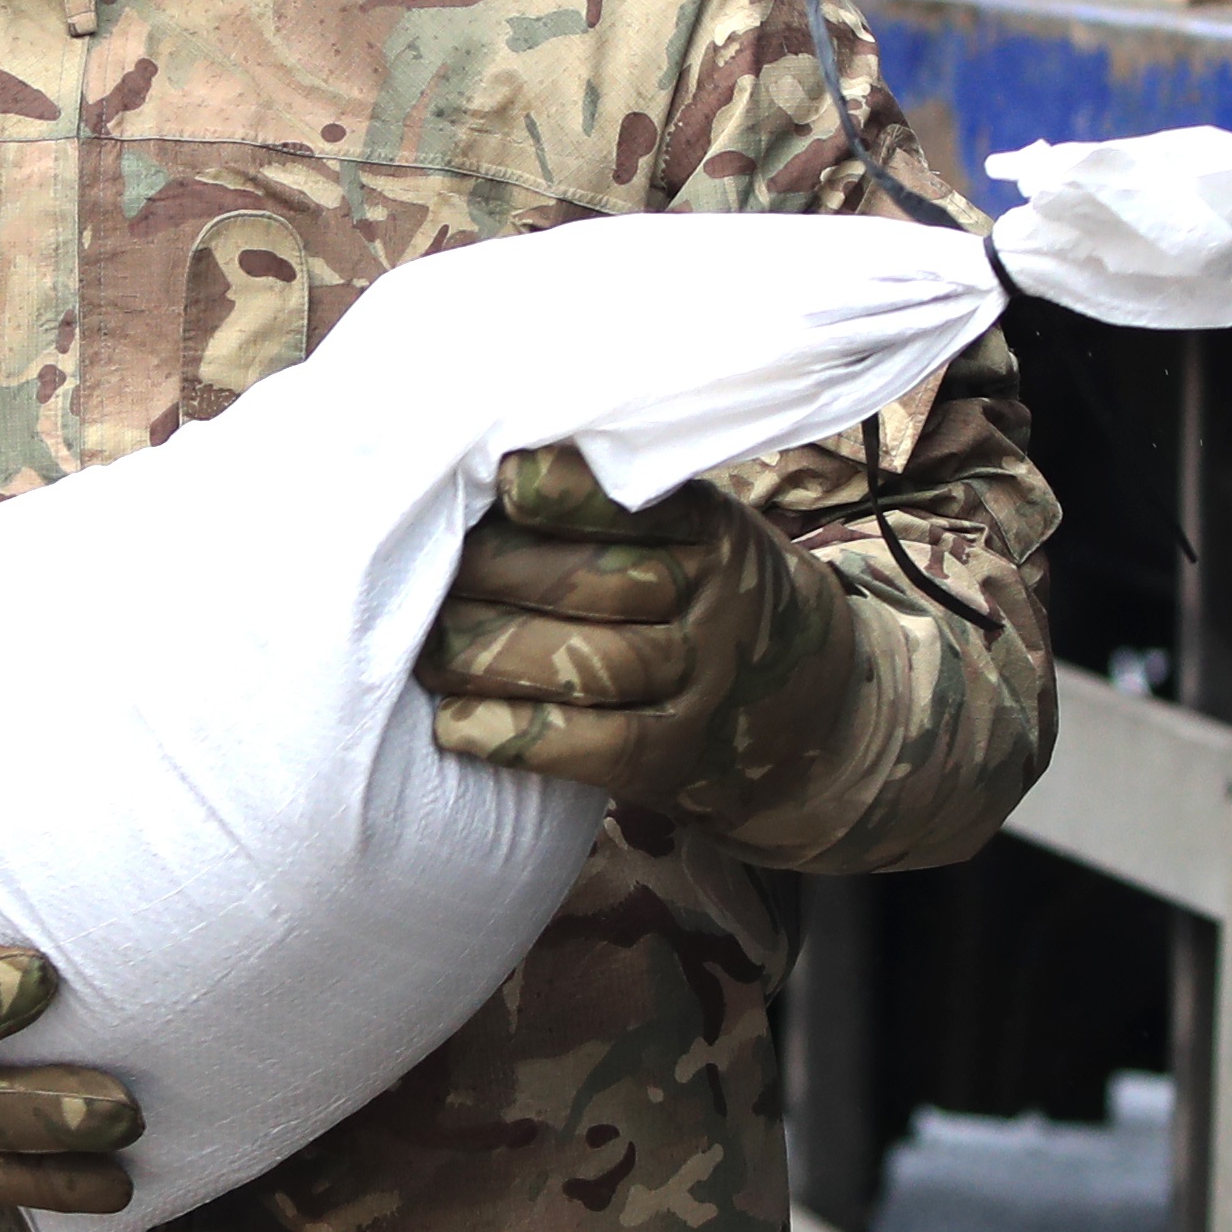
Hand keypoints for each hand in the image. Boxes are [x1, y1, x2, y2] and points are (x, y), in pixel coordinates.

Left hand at [420, 443, 865, 821]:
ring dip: (490, 657)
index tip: (505, 479)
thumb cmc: (703, 596)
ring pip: (590, 664)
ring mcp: (700, 682)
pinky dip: (518, 736)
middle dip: (499, 574)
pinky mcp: (676, 757)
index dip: (569, 494)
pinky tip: (455, 724)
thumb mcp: (692, 534)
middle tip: (427, 572)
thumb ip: (614, 507)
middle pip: (601, 583)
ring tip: (427, 650)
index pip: (641, 505)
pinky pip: (596, 747)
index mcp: (712, 532)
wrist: (805, 709)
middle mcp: (715, 602)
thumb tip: (486, 475)